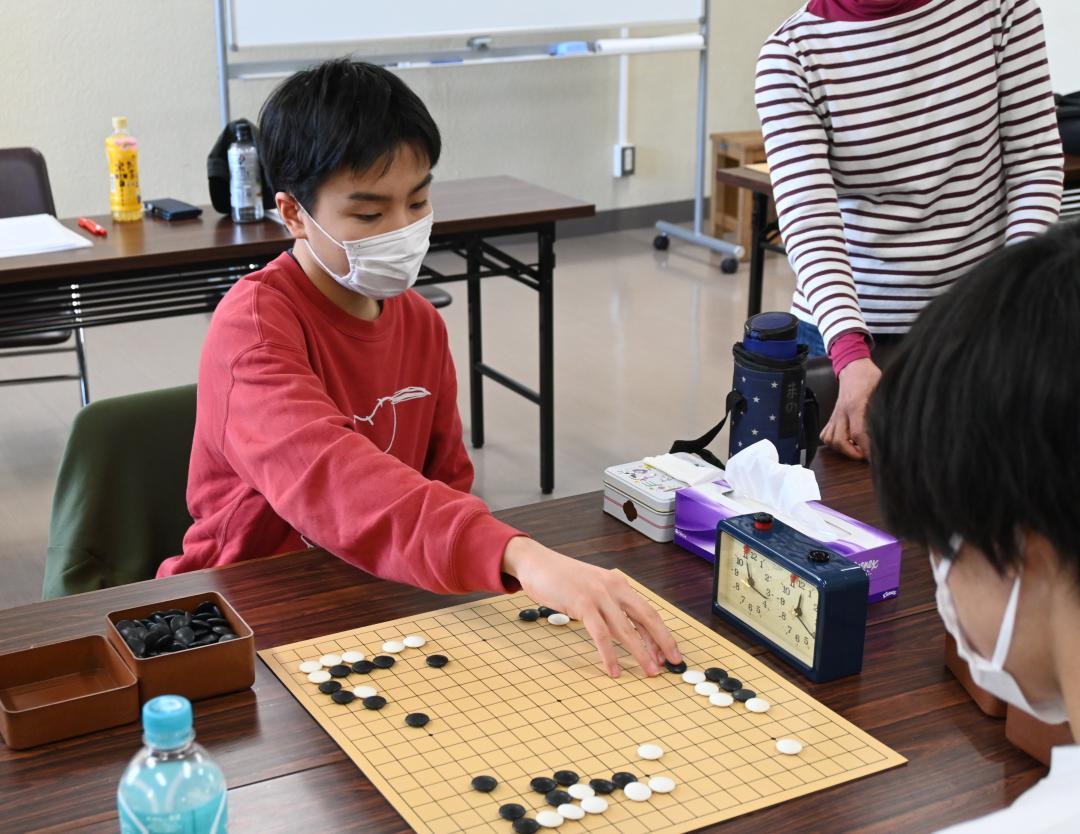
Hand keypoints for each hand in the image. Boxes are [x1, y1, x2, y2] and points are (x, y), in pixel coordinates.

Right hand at [501, 537, 681, 677]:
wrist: (537, 563)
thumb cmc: (563, 580)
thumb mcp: (593, 589)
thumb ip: (610, 607)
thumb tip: (627, 635)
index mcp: (619, 584)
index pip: (648, 611)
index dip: (661, 634)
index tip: (669, 653)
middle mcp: (614, 587)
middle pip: (646, 617)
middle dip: (662, 642)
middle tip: (672, 663)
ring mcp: (598, 595)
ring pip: (626, 629)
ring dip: (640, 653)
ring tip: (649, 671)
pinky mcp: (582, 603)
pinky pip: (600, 634)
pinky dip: (609, 654)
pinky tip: (613, 669)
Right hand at [820, 358, 880, 460]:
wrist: (854, 367)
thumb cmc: (870, 378)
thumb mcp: (882, 391)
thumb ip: (884, 409)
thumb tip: (893, 427)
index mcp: (856, 405)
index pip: (858, 433)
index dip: (866, 448)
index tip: (875, 456)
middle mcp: (842, 412)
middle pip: (840, 440)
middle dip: (852, 453)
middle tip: (864, 455)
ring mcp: (835, 414)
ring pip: (830, 439)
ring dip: (841, 449)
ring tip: (855, 449)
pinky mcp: (832, 416)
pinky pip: (825, 434)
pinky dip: (833, 442)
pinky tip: (845, 441)